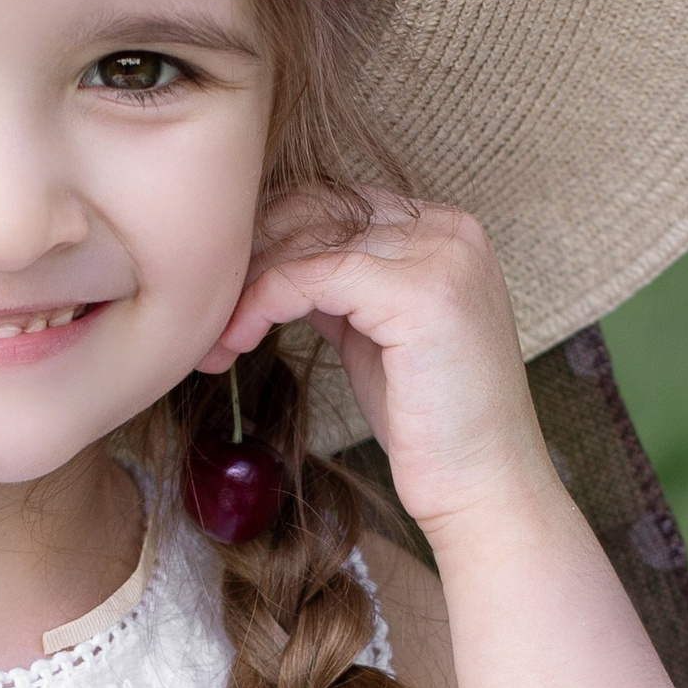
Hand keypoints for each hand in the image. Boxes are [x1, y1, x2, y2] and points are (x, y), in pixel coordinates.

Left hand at [198, 190, 557, 536]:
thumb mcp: (372, 336)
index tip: (222, 289)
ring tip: (215, 341)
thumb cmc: (426, 424)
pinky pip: (311, 276)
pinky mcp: (420, 292)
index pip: (334, 201)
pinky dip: (262, 304)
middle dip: (249, 258)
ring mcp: (441, 255)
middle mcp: (449, 229)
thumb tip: (270, 262)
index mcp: (444, 230)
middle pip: (316, 209)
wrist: (483, 486)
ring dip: (245, 289)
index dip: (267, 238)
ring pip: (307, 241)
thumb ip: (336, 288)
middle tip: (204, 312)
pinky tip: (236, 342)